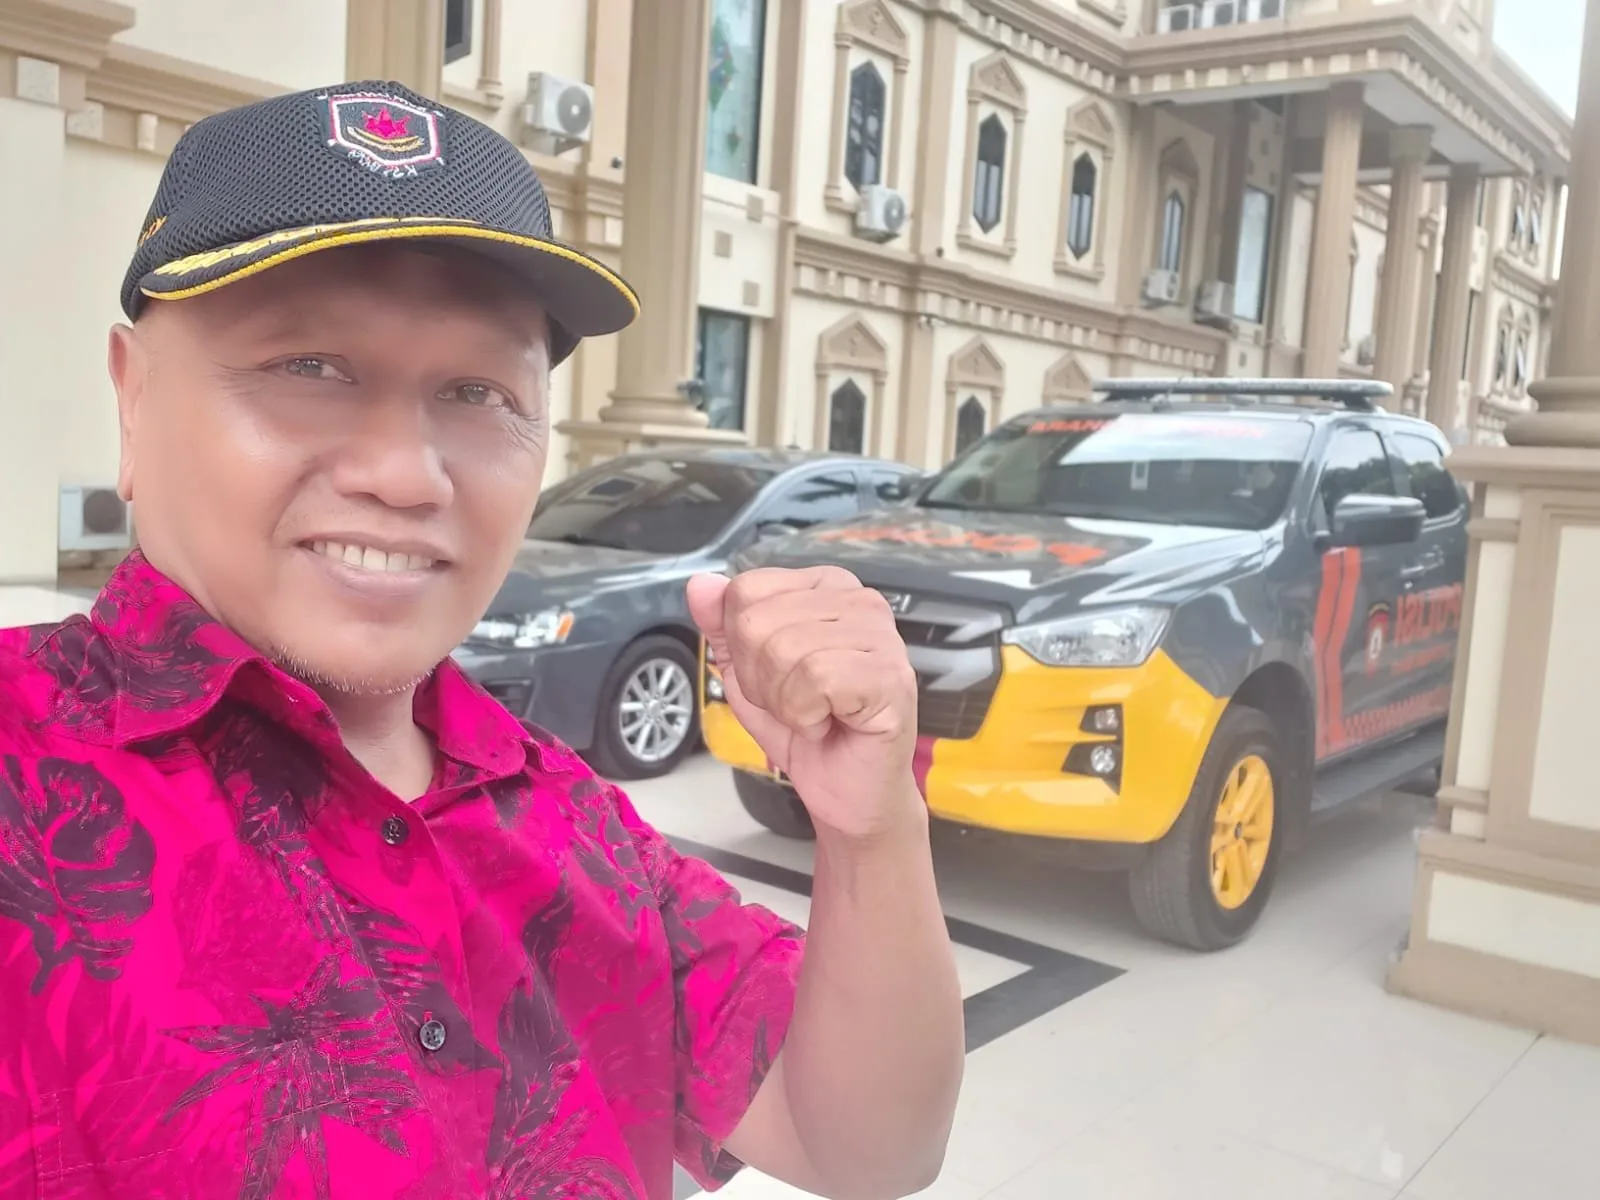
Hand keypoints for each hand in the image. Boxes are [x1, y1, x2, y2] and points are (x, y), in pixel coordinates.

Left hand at [687, 567, 921, 840]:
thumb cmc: (808, 729)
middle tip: (795, 703)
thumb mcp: (747, 673)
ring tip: (812, 715)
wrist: (848, 794)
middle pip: (757, 621)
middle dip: (759, 679)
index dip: (741, 647)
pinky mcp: (890, 677)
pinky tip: (829, 724)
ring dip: (783, 702)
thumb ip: (723, 626)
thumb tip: (700, 584)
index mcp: (826, 587)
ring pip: (783, 650)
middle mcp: (859, 600)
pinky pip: (814, 679)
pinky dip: (805, 716)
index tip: (775, 678)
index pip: (746, 590)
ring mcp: (881, 637)